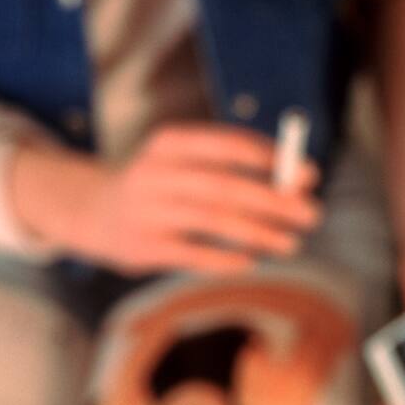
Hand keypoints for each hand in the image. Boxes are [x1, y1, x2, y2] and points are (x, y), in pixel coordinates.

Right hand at [11, 125, 320, 273]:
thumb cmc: (164, 184)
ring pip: (213, 221)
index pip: (230, 145)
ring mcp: (145, 211)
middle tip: (314, 215)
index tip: (310, 175)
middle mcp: (155, 173)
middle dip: (276, 202)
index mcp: (171, 143)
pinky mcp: (141, 246)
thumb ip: (240, 168)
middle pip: (226, 186)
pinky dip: (226, 259)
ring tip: (293, 243)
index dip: (274, 160)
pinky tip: (253, 261)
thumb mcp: (189, 163)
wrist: (91, 210)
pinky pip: (192, 254)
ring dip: (260, 233)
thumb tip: (300, 182)